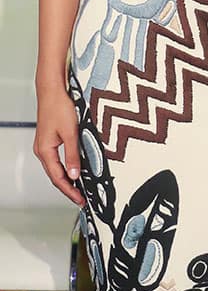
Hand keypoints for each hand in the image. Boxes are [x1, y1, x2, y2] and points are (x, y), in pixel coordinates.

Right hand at [34, 89, 84, 206]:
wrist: (52, 90)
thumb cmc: (60, 107)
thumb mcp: (71, 133)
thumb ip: (73, 155)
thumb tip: (74, 175)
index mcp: (45, 151)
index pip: (58, 178)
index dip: (70, 191)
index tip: (80, 200)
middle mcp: (42, 150)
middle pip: (55, 176)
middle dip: (68, 189)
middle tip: (81, 198)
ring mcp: (45, 145)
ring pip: (55, 168)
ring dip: (67, 179)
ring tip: (80, 188)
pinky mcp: (50, 139)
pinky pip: (57, 159)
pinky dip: (65, 168)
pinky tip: (74, 169)